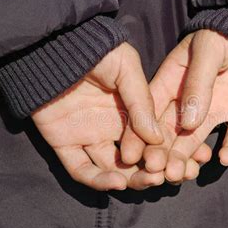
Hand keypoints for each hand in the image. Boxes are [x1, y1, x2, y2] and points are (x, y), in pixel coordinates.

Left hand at [31, 43, 164, 190]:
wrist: (53, 46)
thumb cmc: (94, 51)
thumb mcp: (126, 69)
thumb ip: (141, 101)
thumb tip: (158, 138)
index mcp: (129, 110)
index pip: (148, 138)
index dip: (161, 152)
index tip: (174, 162)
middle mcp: (110, 127)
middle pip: (132, 159)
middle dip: (147, 171)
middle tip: (158, 177)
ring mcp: (87, 137)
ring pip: (109, 168)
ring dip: (127, 179)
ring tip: (142, 181)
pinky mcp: (64, 143)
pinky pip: (80, 169)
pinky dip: (97, 180)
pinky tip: (116, 181)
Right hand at [127, 30, 227, 182]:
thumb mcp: (208, 50)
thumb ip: (197, 84)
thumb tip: (188, 124)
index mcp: (174, 81)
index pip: (151, 110)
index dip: (139, 132)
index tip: (131, 155)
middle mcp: (191, 100)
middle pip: (171, 131)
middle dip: (161, 152)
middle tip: (157, 172)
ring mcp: (217, 110)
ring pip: (197, 140)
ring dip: (188, 158)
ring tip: (181, 175)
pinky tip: (226, 159)